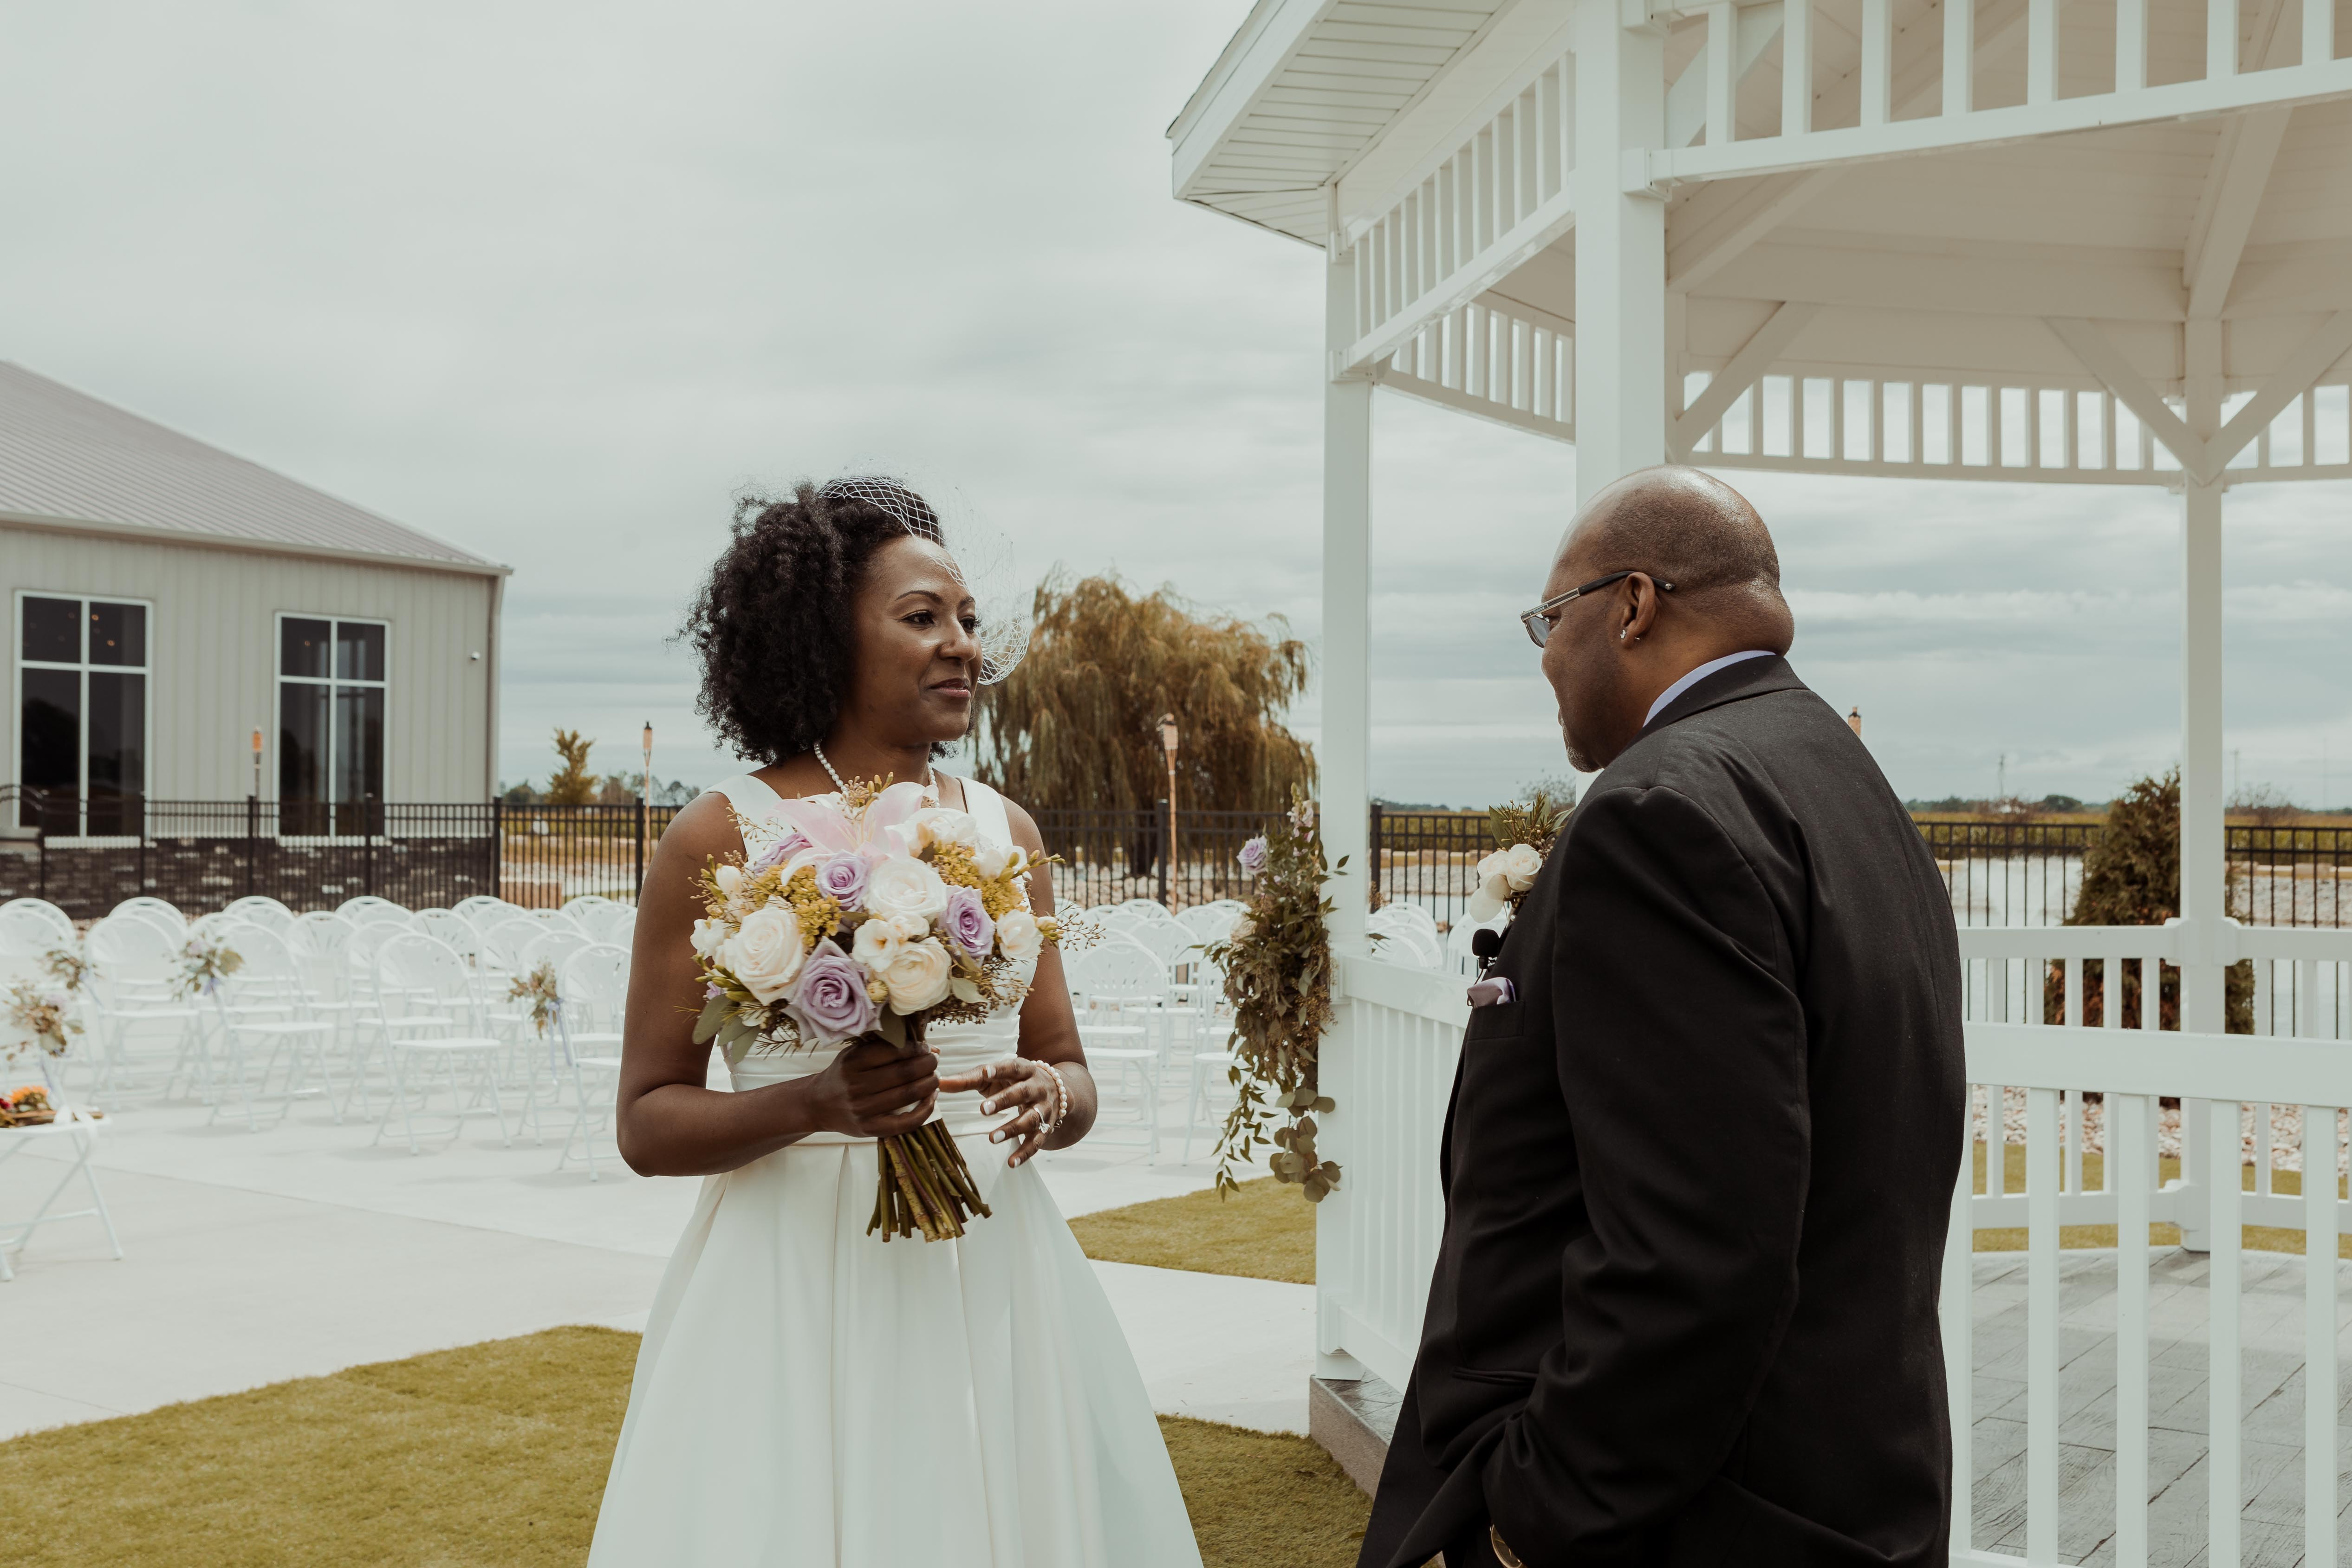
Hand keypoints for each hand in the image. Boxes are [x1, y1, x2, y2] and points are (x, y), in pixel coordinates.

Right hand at [806, 1038, 938, 1139]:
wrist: (818, 1105)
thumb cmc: (843, 1075)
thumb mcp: (854, 1054)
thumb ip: (885, 1047)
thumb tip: (928, 1047)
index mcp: (853, 1063)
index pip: (892, 1051)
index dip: (915, 1048)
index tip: (925, 1047)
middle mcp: (856, 1086)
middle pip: (904, 1073)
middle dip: (927, 1064)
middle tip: (934, 1061)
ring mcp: (863, 1110)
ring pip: (907, 1095)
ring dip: (929, 1084)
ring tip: (935, 1077)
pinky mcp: (870, 1129)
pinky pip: (905, 1122)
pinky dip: (925, 1110)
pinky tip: (931, 1099)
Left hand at [939, 1056, 1056, 1166]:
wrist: (1056, 1090)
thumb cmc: (1014, 1081)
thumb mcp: (995, 1076)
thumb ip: (968, 1079)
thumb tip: (939, 1083)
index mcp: (1024, 1070)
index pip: (1013, 1067)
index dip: (1000, 1070)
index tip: (986, 1072)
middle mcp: (1037, 1087)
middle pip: (1022, 1093)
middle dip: (1004, 1101)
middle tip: (983, 1109)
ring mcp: (1044, 1108)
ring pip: (1031, 1118)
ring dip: (1012, 1129)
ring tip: (992, 1138)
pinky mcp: (1046, 1128)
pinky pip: (1037, 1141)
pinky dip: (1025, 1153)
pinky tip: (1011, 1163)